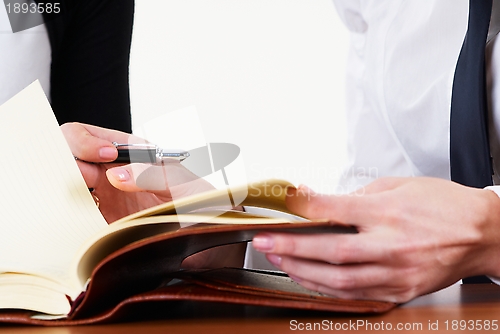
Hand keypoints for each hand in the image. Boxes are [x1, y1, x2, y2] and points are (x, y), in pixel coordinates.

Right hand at [61, 122, 245, 268]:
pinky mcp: (105, 224)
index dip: (86, 142)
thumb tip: (115, 175)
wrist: (215, 240)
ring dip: (65, 189)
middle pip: (70, 157)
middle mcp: (115, 172)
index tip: (103, 158)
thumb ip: (153, 175)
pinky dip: (70, 216)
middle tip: (83, 180)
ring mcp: (107, 198)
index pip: (91, 136)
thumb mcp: (187, 185)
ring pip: (68, 185)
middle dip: (67, 163)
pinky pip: (77, 216)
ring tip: (81, 201)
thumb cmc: (206, 206)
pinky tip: (81, 220)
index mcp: (133, 154)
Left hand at [252, 177, 499, 302]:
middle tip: (265, 243)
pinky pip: (357, 295)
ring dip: (304, 272)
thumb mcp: (401, 186)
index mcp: (390, 212)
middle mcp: (392, 245)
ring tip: (280, 262)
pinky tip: (310, 279)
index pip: (335, 210)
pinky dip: (329, 289)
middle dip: (291, 247)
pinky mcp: (401, 291)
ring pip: (339, 280)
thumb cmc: (444, 206)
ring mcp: (397, 273)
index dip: (302, 208)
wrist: (482, 233)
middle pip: (331, 251)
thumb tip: (324, 203)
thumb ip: (359, 197)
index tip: (282, 205)